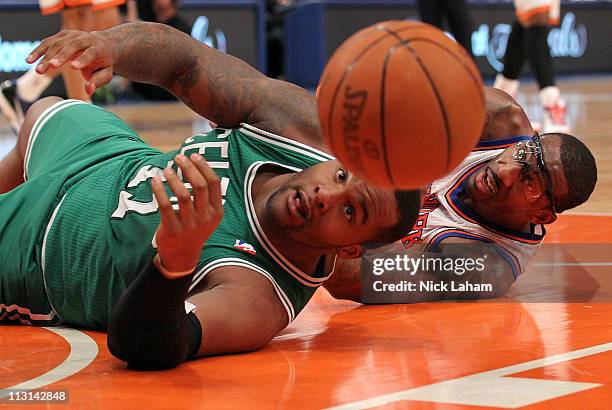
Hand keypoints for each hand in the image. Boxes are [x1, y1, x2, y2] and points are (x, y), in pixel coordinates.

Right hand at [27, 30, 114, 95]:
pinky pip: (47, 42)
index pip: (90, 52)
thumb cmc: (104, 63)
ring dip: (46, 56)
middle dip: (61, 56)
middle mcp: (84, 38)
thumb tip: (88, 92)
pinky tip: (29, 61)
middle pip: (72, 45)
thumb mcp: (106, 74)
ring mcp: (71, 35)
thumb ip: (97, 81)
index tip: (73, 67)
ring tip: (38, 70)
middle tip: (52, 66)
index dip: (82, 59)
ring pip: (57, 43)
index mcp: (98, 48)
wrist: (103, 44)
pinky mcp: (61, 35)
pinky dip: (38, 51)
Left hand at [151, 153, 223, 273]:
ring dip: (174, 178)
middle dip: (189, 168)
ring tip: (167, 169)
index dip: (204, 166)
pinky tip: (155, 180)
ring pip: (183, 195)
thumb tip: (194, 164)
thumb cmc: (194, 228)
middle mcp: (205, 218)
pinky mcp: (172, 229)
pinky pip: (165, 205)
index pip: (214, 183)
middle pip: (200, 186)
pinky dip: (159, 190)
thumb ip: (205, 195)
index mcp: (216, 211)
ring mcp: (190, 225)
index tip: (193, 155)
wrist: (183, 255)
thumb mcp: (207, 215)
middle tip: (178, 157)